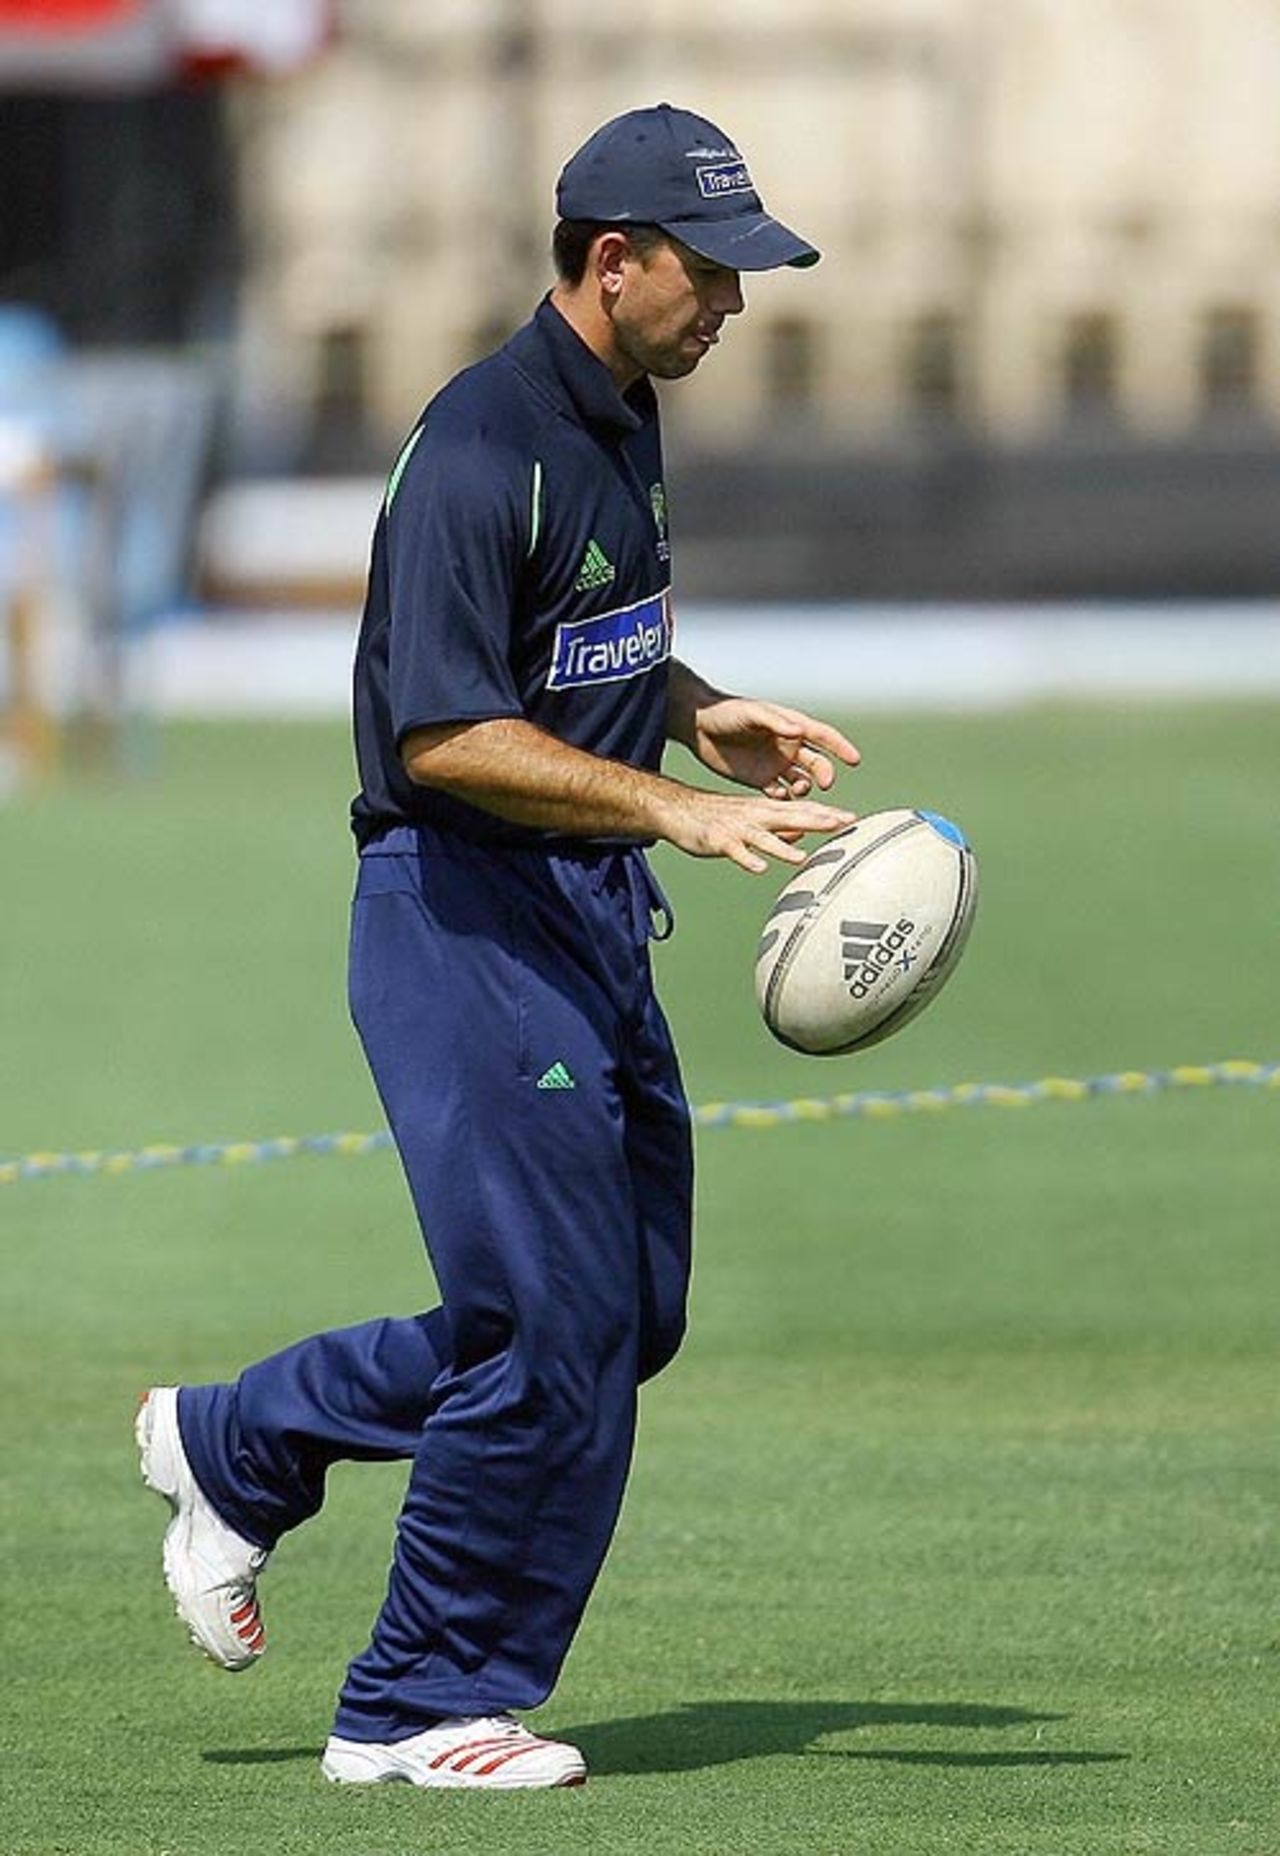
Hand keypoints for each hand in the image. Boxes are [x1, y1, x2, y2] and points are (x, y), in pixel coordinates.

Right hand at [656, 785, 856, 874]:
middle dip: (818, 821)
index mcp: (766, 811)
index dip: (827, 814)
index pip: (802, 810)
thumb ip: (777, 827)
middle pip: (792, 817)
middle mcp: (756, 816)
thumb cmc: (718, 817)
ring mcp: (738, 828)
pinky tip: (759, 868)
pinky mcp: (720, 840)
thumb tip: (801, 834)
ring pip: (765, 837)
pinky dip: (748, 859)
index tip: (853, 819)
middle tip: (844, 824)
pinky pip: (736, 852)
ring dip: (784, 847)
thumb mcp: (752, 819)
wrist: (679, 810)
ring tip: (803, 857)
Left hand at [685, 695, 860, 799]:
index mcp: (791, 727)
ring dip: (806, 789)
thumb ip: (776, 722)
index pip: (823, 736)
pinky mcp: (761, 780)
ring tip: (798, 791)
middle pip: (817, 764)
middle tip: (825, 784)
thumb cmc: (727, 713)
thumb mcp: (751, 714)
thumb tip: (800, 731)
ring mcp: (776, 764)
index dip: (841, 747)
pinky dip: (785, 801)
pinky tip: (780, 802)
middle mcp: (789, 746)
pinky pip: (781, 795)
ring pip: (803, 782)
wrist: (699, 727)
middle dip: (825, 774)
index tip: (855, 760)